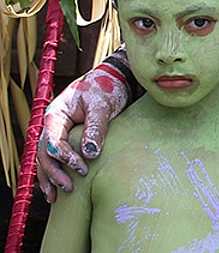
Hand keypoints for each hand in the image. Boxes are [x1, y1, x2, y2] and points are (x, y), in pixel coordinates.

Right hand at [36, 69, 128, 202]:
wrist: (113, 81)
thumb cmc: (105, 90)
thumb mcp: (102, 107)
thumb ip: (95, 128)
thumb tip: (89, 154)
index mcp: (56, 115)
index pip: (53, 141)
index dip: (64, 157)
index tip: (81, 168)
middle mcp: (52, 126)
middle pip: (44, 154)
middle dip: (54, 173)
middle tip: (69, 188)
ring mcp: (57, 133)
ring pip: (45, 159)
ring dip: (49, 178)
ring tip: (56, 197)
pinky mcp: (66, 139)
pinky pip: (53, 159)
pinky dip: (53, 173)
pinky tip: (56, 189)